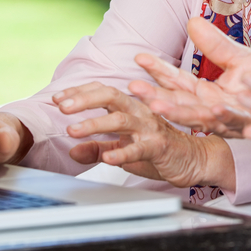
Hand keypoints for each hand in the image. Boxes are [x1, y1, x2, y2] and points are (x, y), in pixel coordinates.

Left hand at [53, 82, 234, 189]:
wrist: (194, 159)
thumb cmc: (159, 149)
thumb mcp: (122, 147)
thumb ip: (98, 147)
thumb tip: (72, 150)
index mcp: (130, 108)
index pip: (101, 92)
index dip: (78, 93)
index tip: (57, 99)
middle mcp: (139, 112)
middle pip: (109, 96)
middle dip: (83, 99)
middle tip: (62, 107)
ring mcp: (149, 128)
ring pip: (121, 119)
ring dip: (94, 123)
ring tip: (72, 130)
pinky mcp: (159, 146)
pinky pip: (138, 148)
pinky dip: (121, 152)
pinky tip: (106, 158)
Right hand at [128, 17, 250, 135]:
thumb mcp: (240, 59)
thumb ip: (215, 45)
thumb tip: (192, 21)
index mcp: (210, 95)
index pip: (178, 83)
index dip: (158, 71)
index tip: (140, 58)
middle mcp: (217, 110)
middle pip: (180, 104)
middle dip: (156, 96)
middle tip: (134, 88)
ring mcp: (234, 121)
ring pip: (202, 118)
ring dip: (180, 112)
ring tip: (158, 103)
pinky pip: (239, 123)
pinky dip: (226, 117)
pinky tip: (215, 107)